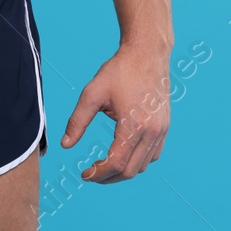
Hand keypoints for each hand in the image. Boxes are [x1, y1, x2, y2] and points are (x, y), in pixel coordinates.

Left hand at [61, 45, 170, 182]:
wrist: (147, 53)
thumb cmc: (119, 71)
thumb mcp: (92, 94)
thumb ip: (77, 122)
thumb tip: (65, 145)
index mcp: (133, 124)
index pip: (116, 164)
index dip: (98, 175)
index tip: (84, 175)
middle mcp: (151, 131)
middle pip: (130, 171)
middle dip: (108, 177)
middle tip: (92, 172)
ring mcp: (161, 130)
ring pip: (143, 166)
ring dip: (123, 170)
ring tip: (105, 164)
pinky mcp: (165, 126)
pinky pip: (153, 155)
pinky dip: (137, 160)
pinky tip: (123, 153)